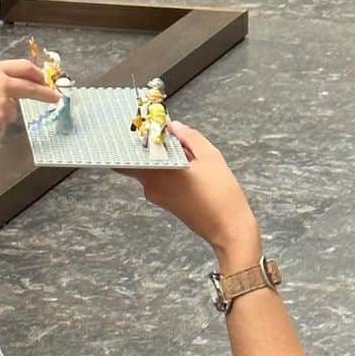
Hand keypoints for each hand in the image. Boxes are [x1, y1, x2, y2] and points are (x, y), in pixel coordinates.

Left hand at [125, 122, 261, 262]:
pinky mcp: (166, 203)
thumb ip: (189, 137)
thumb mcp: (210, 156)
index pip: (126, 159)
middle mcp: (151, 186)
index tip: (137, 128)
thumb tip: (174, 127)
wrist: (228, 228)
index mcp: (158, 172)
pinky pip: (158, 181)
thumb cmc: (221, 194)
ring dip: (160, 159)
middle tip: (160, 133)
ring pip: (149, 171)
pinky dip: (166, 171)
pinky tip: (185, 165)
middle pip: (137, 163)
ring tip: (178, 146)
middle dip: (146, 148)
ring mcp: (157, 196)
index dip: (128, 143)